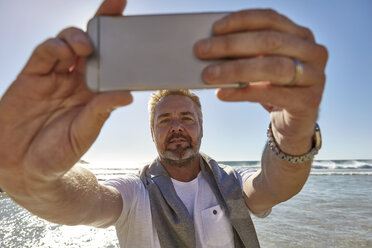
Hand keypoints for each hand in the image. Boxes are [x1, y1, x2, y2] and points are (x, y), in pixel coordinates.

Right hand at [0, 0, 130, 194]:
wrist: (23, 167)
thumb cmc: (57, 153)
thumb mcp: (84, 133)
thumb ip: (100, 111)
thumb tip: (126, 95)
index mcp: (94, 94)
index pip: (111, 63)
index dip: (121, 43)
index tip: (135, 25)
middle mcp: (76, 81)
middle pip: (90, 45)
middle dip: (101, 24)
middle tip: (115, 6)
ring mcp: (54, 77)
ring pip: (67, 44)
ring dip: (77, 37)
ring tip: (86, 44)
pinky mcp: (31, 77)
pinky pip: (43, 55)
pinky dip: (53, 48)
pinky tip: (63, 51)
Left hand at [194, 9, 327, 153]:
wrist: (293, 121)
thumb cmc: (273, 87)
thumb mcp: (261, 65)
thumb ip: (245, 53)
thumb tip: (210, 47)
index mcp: (300, 34)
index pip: (269, 19)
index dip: (240, 21)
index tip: (214, 29)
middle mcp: (312, 51)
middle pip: (269, 41)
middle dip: (231, 45)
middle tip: (201, 50)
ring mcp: (315, 76)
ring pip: (273, 67)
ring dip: (236, 69)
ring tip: (208, 74)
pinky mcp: (309, 101)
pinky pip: (272, 93)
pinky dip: (243, 93)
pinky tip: (222, 94)